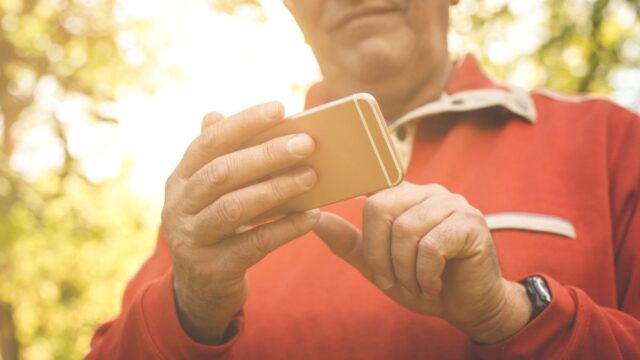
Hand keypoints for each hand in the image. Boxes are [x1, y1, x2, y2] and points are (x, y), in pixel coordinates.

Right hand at [162, 102, 319, 344]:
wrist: (200, 289)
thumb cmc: (216, 227)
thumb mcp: (210, 193)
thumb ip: (219, 157)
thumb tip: (216, 112)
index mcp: (180, 179)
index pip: (208, 142)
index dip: (243, 124)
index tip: (280, 108)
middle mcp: (178, 207)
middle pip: (221, 172)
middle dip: (266, 154)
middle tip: (307, 143)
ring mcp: (193, 239)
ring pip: (234, 207)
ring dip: (277, 189)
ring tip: (312, 177)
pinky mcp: (213, 269)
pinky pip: (254, 244)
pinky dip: (285, 228)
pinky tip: (311, 217)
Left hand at [314, 182, 531, 343]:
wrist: (468, 305)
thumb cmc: (423, 281)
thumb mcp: (379, 264)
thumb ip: (350, 242)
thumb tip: (315, 220)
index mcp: (406, 195)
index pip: (372, 187)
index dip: (353, 190)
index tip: (328, 201)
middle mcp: (428, 192)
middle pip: (380, 208)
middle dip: (378, 254)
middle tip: (389, 280)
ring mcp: (452, 204)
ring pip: (405, 230)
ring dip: (404, 270)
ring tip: (414, 285)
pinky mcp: (470, 223)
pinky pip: (432, 247)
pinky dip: (425, 274)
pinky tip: (432, 284)